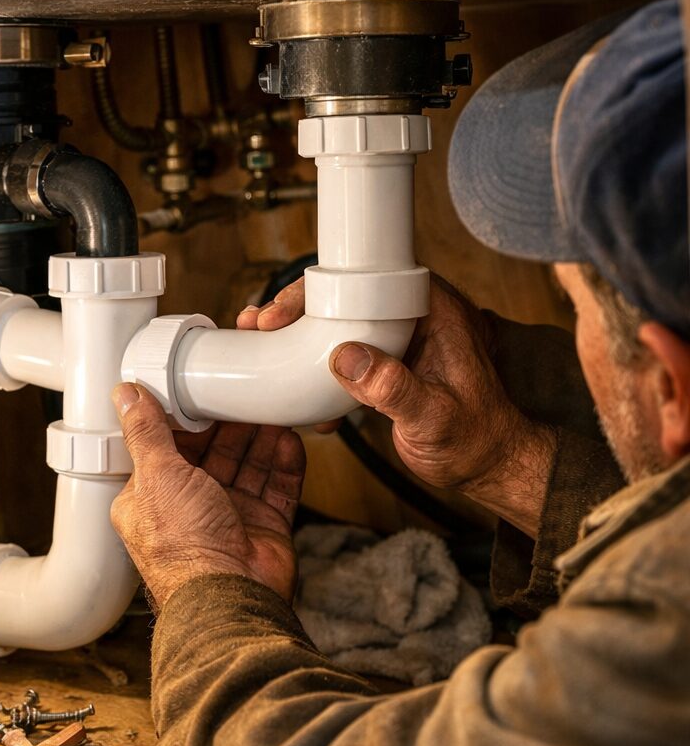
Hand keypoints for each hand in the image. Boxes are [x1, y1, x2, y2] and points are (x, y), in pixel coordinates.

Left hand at [110, 383, 305, 607]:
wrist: (230, 596)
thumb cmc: (184, 548)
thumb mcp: (156, 476)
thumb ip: (145, 432)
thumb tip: (126, 397)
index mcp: (152, 499)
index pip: (167, 447)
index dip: (185, 420)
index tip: (201, 390)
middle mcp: (189, 508)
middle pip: (213, 454)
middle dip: (230, 425)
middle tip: (244, 394)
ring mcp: (229, 518)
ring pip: (248, 467)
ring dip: (260, 439)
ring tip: (271, 409)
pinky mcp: (263, 528)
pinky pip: (277, 488)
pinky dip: (284, 464)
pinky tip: (289, 440)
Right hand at [239, 275, 556, 536]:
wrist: (487, 467)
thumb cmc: (475, 441)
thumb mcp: (434, 416)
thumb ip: (394, 388)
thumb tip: (345, 356)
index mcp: (435, 312)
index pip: (373, 277)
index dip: (324, 285)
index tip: (286, 309)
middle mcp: (414, 318)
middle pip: (347, 293)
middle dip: (298, 307)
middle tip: (259, 322)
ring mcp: (398, 341)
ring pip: (339, 322)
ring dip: (299, 333)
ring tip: (258, 342)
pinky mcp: (386, 365)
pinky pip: (343, 352)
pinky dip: (314, 366)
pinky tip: (293, 389)